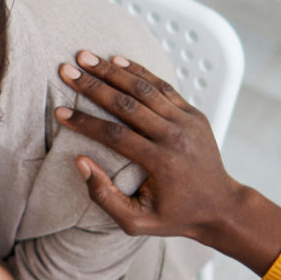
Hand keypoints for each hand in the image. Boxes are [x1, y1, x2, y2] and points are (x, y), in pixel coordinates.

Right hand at [52, 51, 244, 243]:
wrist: (220, 206)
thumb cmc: (173, 217)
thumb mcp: (135, 222)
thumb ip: (104, 196)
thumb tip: (80, 162)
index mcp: (160, 162)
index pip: (114, 135)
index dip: (84, 122)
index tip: (60, 111)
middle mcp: (174, 136)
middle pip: (127, 104)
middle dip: (93, 85)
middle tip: (67, 70)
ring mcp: (187, 121)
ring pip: (144, 89)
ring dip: (112, 71)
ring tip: (86, 57)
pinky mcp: (193, 113)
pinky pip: (162, 87)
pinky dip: (139, 72)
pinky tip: (117, 61)